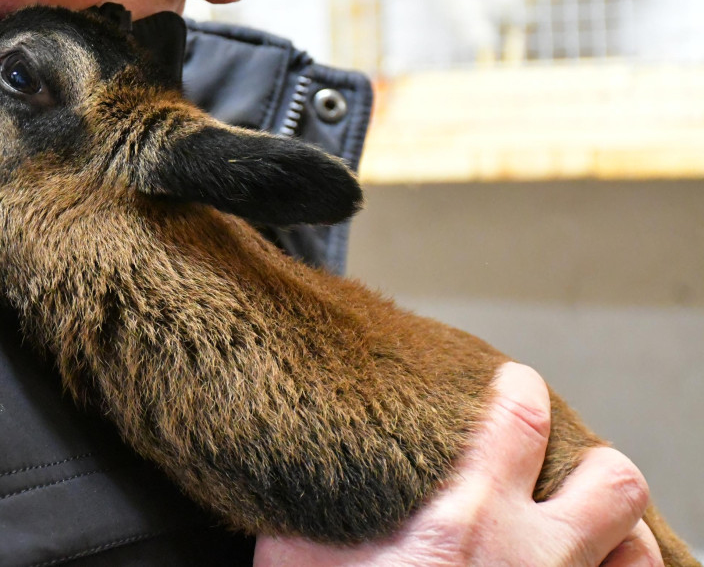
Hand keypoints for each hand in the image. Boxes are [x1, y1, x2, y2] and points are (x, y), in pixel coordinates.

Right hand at [254, 362, 660, 566]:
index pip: (522, 417)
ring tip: (579, 529)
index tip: (514, 385)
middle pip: (612, 480)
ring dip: (616, 534)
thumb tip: (298, 455)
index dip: (522, 388)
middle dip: (592, 465)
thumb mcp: (299, 551)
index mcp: (460, 518)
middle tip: (556, 471)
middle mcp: (526, 557)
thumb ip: (317, 500)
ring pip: (636, 551)